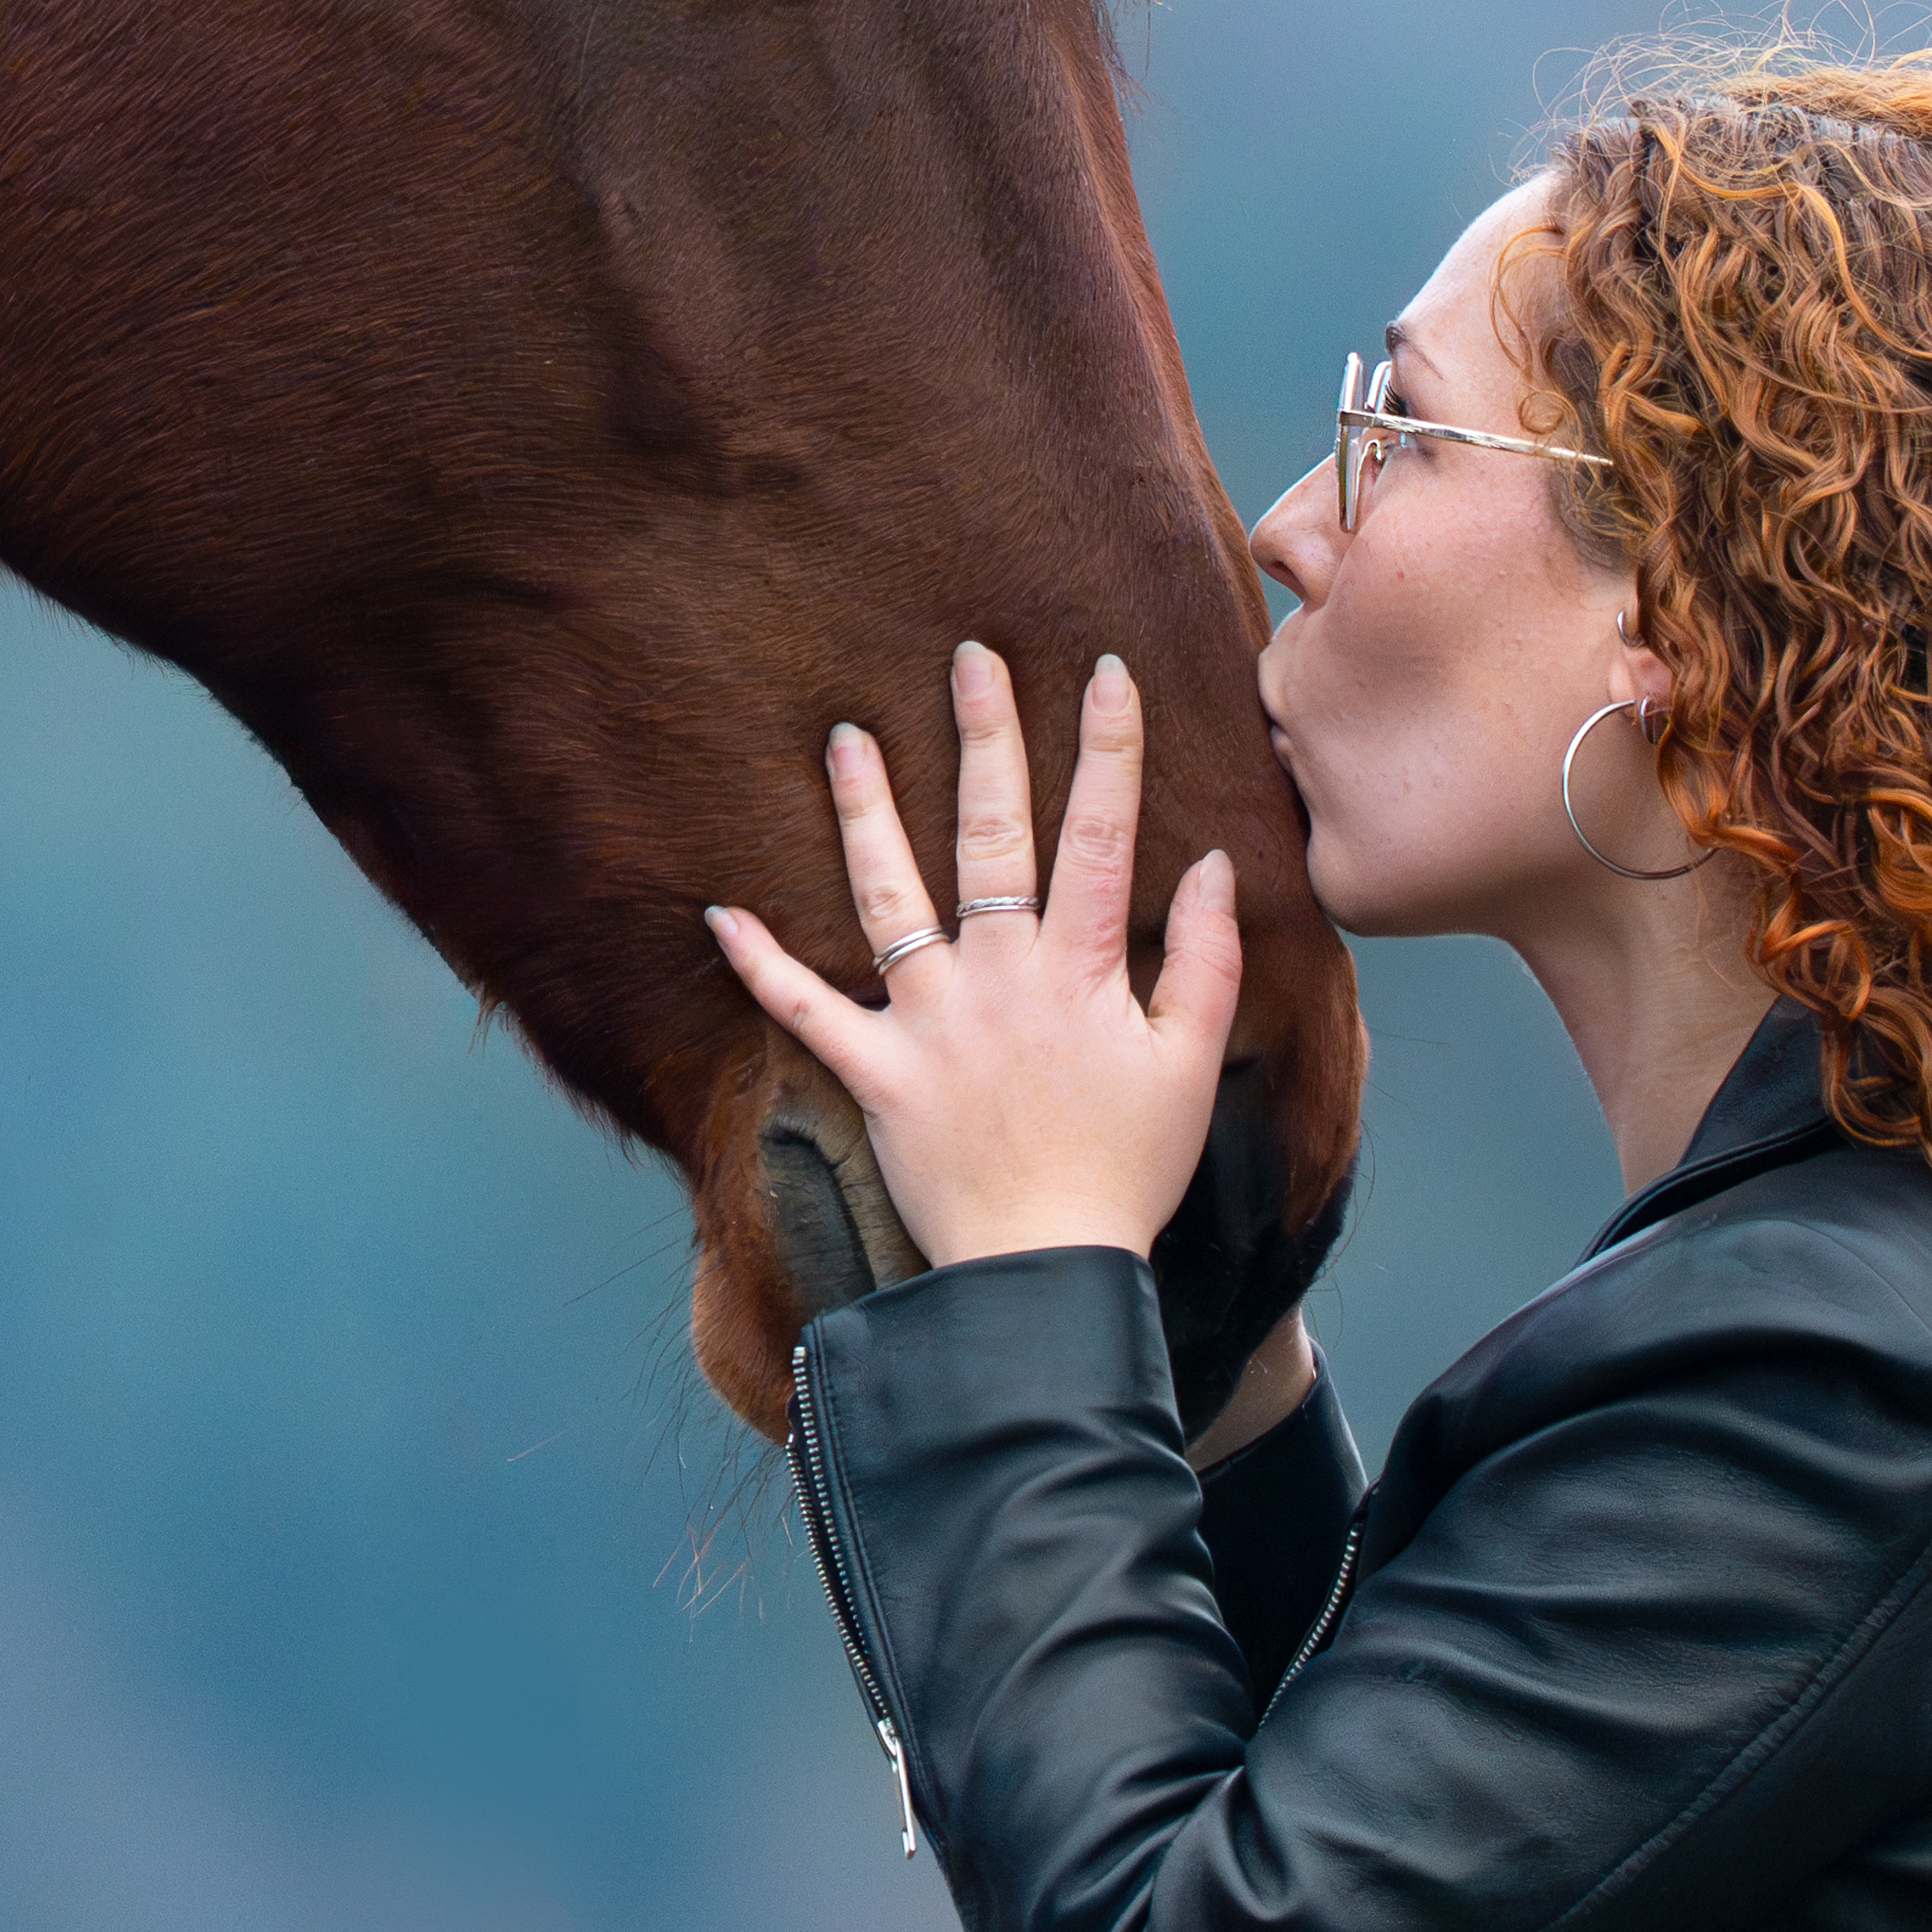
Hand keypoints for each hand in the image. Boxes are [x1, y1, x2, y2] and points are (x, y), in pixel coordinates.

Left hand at [705, 643, 1244, 1272]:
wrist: (1045, 1272)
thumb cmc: (1127, 1171)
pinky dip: (760, 963)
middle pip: (992, 836)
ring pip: (890, 896)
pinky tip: (719, 911)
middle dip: (985, 739)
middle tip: (970, 659)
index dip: (1106, 749)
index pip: (1101, 835)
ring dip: (867, 812)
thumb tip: (1213, 863)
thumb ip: (1209, 962)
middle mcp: (999, 977)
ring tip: (845, 738)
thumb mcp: (1191, 1065)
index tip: (1104, 671)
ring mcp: (930, 1022)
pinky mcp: (874, 1072)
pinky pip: (805, 1010)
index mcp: (1081, 971)